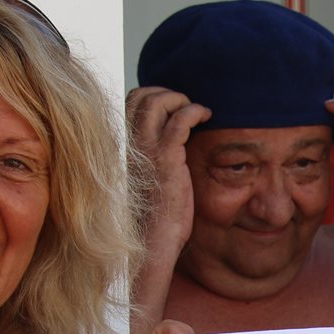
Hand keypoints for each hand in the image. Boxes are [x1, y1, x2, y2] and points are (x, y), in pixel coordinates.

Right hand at [127, 86, 212, 252]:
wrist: (154, 240)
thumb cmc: (156, 217)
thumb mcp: (150, 180)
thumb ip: (154, 157)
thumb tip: (172, 143)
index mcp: (126, 146)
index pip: (131, 103)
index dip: (153, 96)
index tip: (175, 107)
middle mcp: (132, 143)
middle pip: (141, 95)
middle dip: (167, 93)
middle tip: (187, 106)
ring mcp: (147, 149)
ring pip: (157, 101)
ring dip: (181, 99)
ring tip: (197, 111)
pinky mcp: (166, 158)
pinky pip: (180, 120)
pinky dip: (195, 110)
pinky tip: (207, 116)